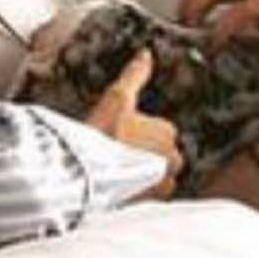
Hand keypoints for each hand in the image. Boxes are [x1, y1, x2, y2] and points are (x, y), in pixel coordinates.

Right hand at [85, 47, 182, 198]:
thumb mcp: (118, 97)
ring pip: (155, 176)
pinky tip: (118, 188)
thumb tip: (146, 53)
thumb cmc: (102, 134)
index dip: (138, 132)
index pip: (161, 130)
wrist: (85, 176)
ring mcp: (163, 184)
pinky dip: (137, 193)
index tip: (119, 135)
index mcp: (168, 132)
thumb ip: (135, 75)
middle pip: (161, 154)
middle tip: (116, 153)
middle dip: (145, 155)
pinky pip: (148, 196)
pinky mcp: (152, 204)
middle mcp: (173, 160)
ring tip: (116, 171)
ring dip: (142, 175)